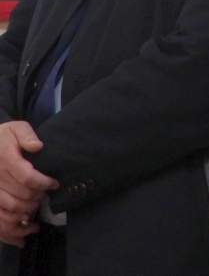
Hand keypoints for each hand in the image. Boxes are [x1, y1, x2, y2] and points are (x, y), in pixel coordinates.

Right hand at [0, 121, 55, 244]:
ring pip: (10, 209)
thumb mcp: (16, 128)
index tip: (55, 183)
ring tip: (37, 206)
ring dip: (27, 211)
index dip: (44, 182)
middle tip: (46, 194)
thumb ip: (27, 135)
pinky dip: (11, 228)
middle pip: (21, 196)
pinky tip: (23, 229)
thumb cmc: (4, 136)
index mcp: (5, 159)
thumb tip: (38, 146)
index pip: (27, 177)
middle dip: (38, 197)